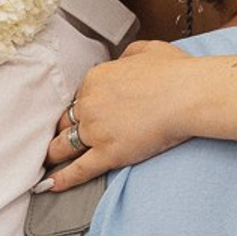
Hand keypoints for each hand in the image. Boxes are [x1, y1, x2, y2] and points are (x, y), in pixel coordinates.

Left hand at [40, 41, 196, 191]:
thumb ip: (127, 55)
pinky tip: (51, 185)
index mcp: (96, 79)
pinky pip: (79, 170)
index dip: (85, 106)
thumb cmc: (175, 72)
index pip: (81, 96)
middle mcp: (89, 104)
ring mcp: (96, 131)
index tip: (88, 114)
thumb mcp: (146, 49)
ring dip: (54, 154)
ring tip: (48, 161)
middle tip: (60, 138)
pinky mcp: (108, 154)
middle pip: (66, 120)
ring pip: (64, 146)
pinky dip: (63, 179)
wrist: (188, 95)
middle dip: (63, 129)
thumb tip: (121, 63)